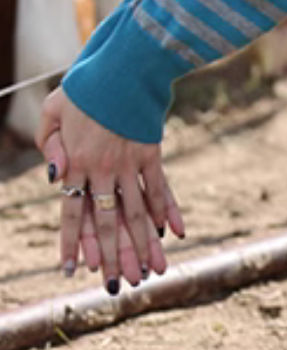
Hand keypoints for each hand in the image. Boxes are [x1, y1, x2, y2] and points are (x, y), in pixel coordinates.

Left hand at [37, 87, 184, 291]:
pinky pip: (161, 187)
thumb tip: (55, 177)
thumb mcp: (54, 109)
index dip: (74, 243)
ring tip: (153, 273)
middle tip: (121, 286)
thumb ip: (49, 143)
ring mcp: (131, 162)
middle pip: (108, 221)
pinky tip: (175, 234)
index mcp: (76, 161)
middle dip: (115, 257)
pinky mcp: (152, 152)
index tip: (76, 272)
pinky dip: (169, 211)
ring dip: (145, 245)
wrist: (125, 64)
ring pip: (138, 212)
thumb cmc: (87, 85)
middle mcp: (103, 168)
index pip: (72, 212)